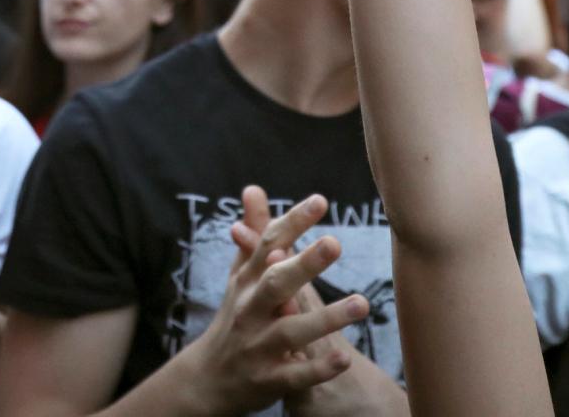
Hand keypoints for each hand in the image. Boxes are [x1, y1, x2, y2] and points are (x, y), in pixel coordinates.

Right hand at [180, 188, 369, 413]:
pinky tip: (344, 358)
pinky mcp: (268, 380)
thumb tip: (253, 188)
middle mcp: (251, 309)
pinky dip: (318, 368)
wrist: (207, 378)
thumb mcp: (240, 274)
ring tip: (361, 303)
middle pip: (276, 283)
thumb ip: (253, 233)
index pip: (268, 244)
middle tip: (335, 243)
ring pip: (291, 330)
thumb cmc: (235, 316)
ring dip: (326, 318)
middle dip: (304, 264)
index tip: (320, 201)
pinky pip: (296, 375)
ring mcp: (258, 346)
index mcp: (247, 280)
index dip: (293, 222)